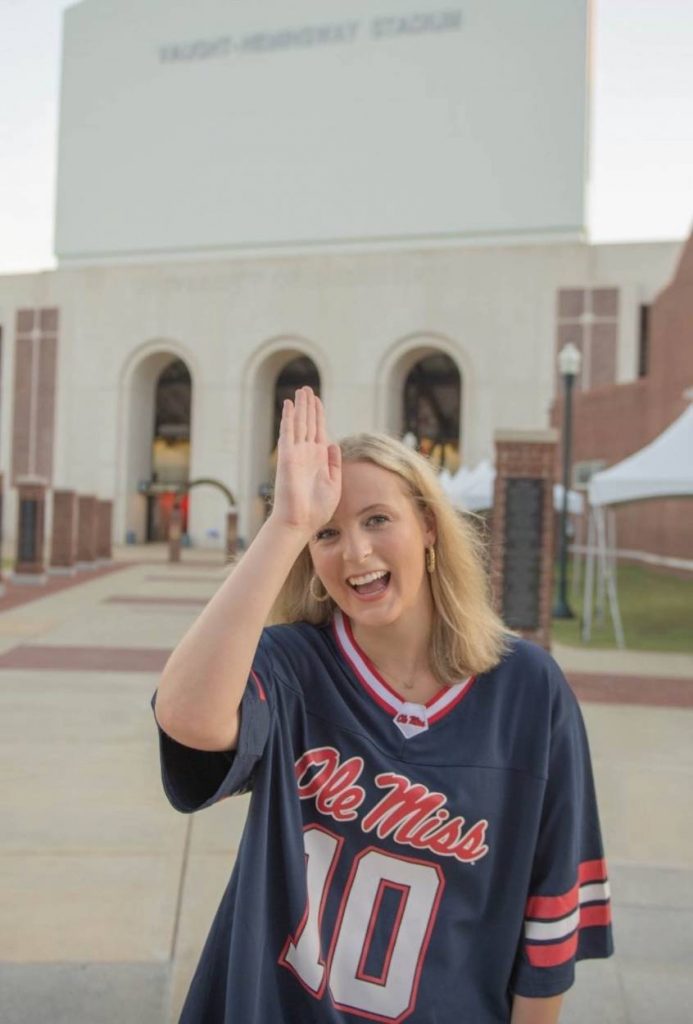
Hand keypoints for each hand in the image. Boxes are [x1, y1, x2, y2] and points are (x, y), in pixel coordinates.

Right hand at [271, 387, 341, 536]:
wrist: (301, 522)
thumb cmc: (316, 509)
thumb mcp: (333, 484)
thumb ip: (334, 464)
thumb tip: (333, 443)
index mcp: (318, 459)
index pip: (318, 431)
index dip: (319, 415)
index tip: (318, 400)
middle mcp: (306, 453)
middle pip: (308, 423)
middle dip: (309, 406)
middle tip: (307, 389)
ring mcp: (296, 453)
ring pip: (299, 423)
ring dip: (300, 406)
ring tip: (301, 390)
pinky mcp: (287, 456)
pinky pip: (288, 432)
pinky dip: (288, 418)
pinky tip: (289, 404)